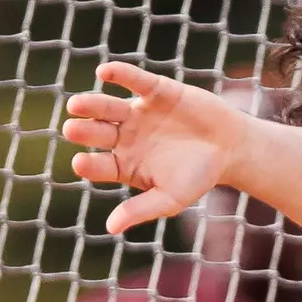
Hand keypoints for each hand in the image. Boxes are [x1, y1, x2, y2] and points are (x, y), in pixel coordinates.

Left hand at [62, 62, 252, 234]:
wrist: (230, 148)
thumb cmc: (199, 176)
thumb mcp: (171, 198)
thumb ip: (141, 210)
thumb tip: (110, 228)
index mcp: (124, 164)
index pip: (99, 165)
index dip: (88, 164)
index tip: (80, 163)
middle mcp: (124, 137)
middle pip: (97, 133)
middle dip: (83, 131)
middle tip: (71, 130)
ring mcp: (138, 113)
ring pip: (107, 107)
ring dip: (91, 104)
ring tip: (76, 105)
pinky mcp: (155, 92)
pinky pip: (134, 81)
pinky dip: (120, 74)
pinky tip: (105, 73)